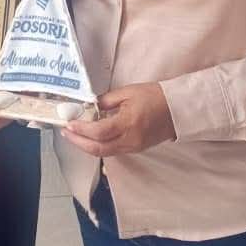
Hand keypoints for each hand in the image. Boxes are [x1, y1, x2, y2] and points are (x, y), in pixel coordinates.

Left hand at [61, 83, 175, 157]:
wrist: (179, 109)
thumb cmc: (155, 96)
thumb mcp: (128, 92)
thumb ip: (106, 101)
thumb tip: (89, 107)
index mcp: (128, 123)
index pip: (99, 132)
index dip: (81, 130)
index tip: (69, 123)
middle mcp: (130, 139)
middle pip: (98, 149)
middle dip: (79, 142)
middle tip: (67, 133)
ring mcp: (134, 147)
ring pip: (105, 152)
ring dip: (87, 146)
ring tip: (76, 135)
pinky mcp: (136, 149)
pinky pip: (113, 151)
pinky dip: (99, 145)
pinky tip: (92, 137)